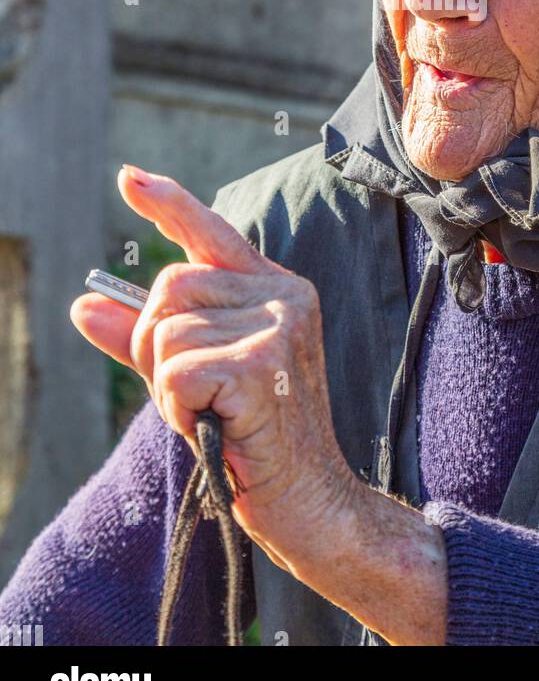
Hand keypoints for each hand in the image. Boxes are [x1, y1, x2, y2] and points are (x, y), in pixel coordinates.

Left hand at [70, 165, 358, 562]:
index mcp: (276, 289)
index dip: (168, 204)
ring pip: (167, 334)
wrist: (312, 502)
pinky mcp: (263, 364)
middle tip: (192, 396)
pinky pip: (176, 371)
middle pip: (169, 287)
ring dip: (168, 388)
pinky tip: (216, 428)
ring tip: (212, 416)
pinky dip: (178, 407)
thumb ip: (144, 338)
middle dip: (155, 345)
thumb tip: (84, 305)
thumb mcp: (194, 378)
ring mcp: (278, 326)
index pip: (212, 234)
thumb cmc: (255, 439)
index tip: (128, 178)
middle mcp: (283, 295)